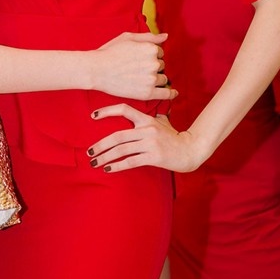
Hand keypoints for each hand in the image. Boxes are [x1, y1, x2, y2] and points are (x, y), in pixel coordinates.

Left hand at [87, 102, 204, 172]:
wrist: (190, 150)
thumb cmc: (175, 137)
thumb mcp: (163, 123)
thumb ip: (151, 118)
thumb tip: (143, 114)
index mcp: (146, 119)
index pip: (124, 109)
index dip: (107, 111)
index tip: (93, 116)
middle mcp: (147, 129)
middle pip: (117, 136)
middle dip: (101, 145)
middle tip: (89, 152)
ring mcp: (150, 143)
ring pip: (122, 150)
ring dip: (105, 157)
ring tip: (95, 162)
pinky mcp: (154, 156)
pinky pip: (131, 161)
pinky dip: (118, 166)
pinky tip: (108, 169)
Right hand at [93, 32, 177, 100]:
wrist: (97, 70)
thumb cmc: (110, 52)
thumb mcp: (128, 37)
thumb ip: (149, 36)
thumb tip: (165, 37)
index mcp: (151, 48)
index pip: (159, 53)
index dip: (149, 56)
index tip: (138, 59)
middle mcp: (154, 63)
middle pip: (161, 66)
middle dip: (152, 67)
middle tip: (136, 69)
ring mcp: (151, 79)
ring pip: (162, 78)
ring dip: (155, 78)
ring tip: (140, 78)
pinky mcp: (147, 93)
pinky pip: (166, 94)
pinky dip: (171, 93)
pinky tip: (174, 93)